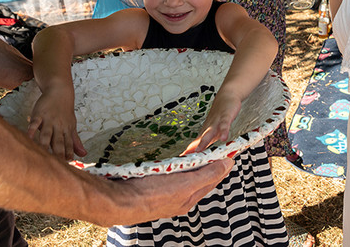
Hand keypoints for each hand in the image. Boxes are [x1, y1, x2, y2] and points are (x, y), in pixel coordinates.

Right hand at [27, 90, 86, 159]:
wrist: (60, 91)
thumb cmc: (65, 111)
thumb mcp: (72, 126)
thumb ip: (75, 141)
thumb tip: (83, 155)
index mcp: (67, 130)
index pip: (68, 144)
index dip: (68, 154)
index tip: (67, 165)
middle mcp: (59, 126)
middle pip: (58, 141)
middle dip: (58, 153)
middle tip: (56, 164)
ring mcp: (49, 120)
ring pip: (47, 134)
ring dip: (45, 144)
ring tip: (43, 154)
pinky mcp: (39, 114)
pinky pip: (35, 123)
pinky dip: (32, 130)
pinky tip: (29, 137)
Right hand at [99, 159, 233, 225]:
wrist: (120, 201)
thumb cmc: (151, 195)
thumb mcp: (186, 183)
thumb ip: (208, 174)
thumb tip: (227, 164)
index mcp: (189, 198)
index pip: (212, 178)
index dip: (221, 164)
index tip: (229, 150)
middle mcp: (179, 198)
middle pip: (199, 177)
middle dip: (206, 163)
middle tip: (213, 148)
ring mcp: (166, 192)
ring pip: (183, 174)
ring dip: (190, 163)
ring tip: (196, 152)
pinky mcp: (153, 186)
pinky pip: (170, 174)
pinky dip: (175, 165)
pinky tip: (174, 160)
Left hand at [182, 90, 241, 154]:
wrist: (227, 95)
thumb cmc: (219, 115)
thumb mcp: (212, 129)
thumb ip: (205, 140)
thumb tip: (195, 152)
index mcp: (206, 132)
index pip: (195, 144)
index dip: (189, 152)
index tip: (180, 161)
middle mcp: (209, 128)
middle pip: (200, 140)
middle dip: (193, 149)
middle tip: (185, 157)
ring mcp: (216, 122)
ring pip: (209, 132)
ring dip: (204, 141)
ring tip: (199, 150)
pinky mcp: (226, 116)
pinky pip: (225, 125)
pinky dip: (224, 131)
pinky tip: (223, 138)